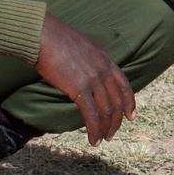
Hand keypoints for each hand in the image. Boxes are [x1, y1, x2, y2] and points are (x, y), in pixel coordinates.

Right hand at [35, 12, 135, 144]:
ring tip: (102, 139)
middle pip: (117, 101)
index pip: (124, 85)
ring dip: (105, 129)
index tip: (131, 116)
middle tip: (111, 133)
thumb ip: (89, 60)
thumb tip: (85, 71)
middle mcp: (103, 70)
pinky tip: (92, 139)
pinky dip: (94, 130)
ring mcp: (93, 79)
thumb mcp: (81, 46)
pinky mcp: (79, 89)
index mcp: (105, 59)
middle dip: (116, 121)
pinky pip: (91, 115)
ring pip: (106, 111)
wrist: (42, 34)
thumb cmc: (54, 38)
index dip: (129, 102)